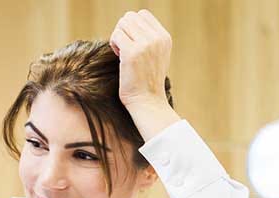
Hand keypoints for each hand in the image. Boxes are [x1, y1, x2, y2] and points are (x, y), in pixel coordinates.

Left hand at [109, 10, 180, 140]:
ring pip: (122, 24)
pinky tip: (119, 57)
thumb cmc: (147, 80)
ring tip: (122, 53)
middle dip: (124, 31)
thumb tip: (130, 19)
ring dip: (118, 37)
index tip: (134, 42)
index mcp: (165, 38)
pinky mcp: (132, 52)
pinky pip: (116, 35)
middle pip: (130, 17)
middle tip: (125, 48)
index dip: (133, 26)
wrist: (147, 102)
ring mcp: (146, 45)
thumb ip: (148, 37)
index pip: (142, 14)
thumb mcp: (156, 55)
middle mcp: (157, 39)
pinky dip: (113, 44)